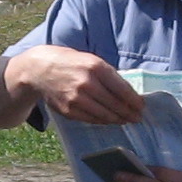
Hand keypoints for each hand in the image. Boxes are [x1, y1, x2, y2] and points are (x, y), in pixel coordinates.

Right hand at [8, 46, 145, 124]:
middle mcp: (87, 83)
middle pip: (115, 104)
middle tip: (138, 118)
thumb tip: (127, 93)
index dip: (134, 100)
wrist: (40, 69)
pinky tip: (109, 120)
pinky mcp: (69, 110)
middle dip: (129, 113)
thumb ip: (108, 75)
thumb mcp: (90, 60)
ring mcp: (77, 98)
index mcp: (96, 67)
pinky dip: (102, 121)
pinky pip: (91, 119)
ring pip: (104, 115)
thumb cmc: (70, 62)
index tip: (142, 106)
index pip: (122, 89)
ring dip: (118, 119)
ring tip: (126, 120)